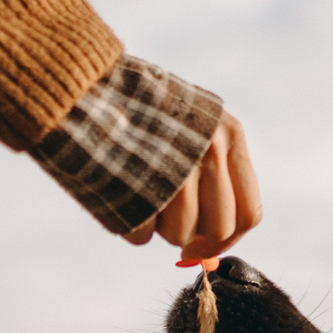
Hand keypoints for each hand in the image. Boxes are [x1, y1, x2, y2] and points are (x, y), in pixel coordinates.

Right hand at [124, 111, 262, 261]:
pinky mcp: (137, 189)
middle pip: (217, 229)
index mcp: (230, 135)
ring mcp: (174, 170)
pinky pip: (142, 235)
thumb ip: (214, 173)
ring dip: (158, 225)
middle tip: (167, 218)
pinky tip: (118, 189)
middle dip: (193, 235)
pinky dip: (128, 222)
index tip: (203, 246)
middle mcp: (208, 151)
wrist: (84, 86)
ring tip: (139, 188)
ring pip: (180, 234)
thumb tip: (217, 240)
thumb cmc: (142, 111)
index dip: (225, 240)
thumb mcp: (194, 125)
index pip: (248, 212)